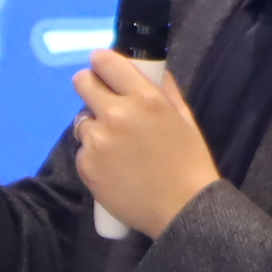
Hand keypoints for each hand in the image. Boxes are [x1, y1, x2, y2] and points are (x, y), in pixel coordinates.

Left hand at [71, 48, 219, 239]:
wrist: (182, 209)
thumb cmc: (189, 163)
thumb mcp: (184, 120)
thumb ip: (165, 90)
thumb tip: (153, 70)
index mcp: (145, 98)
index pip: (105, 62)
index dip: (102, 63)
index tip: (104, 69)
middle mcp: (116, 115)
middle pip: (82, 83)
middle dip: (91, 87)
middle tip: (103, 102)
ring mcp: (97, 141)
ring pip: (82, 120)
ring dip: (94, 126)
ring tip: (117, 145)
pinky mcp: (86, 165)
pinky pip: (83, 150)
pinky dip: (94, 155)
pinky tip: (114, 167)